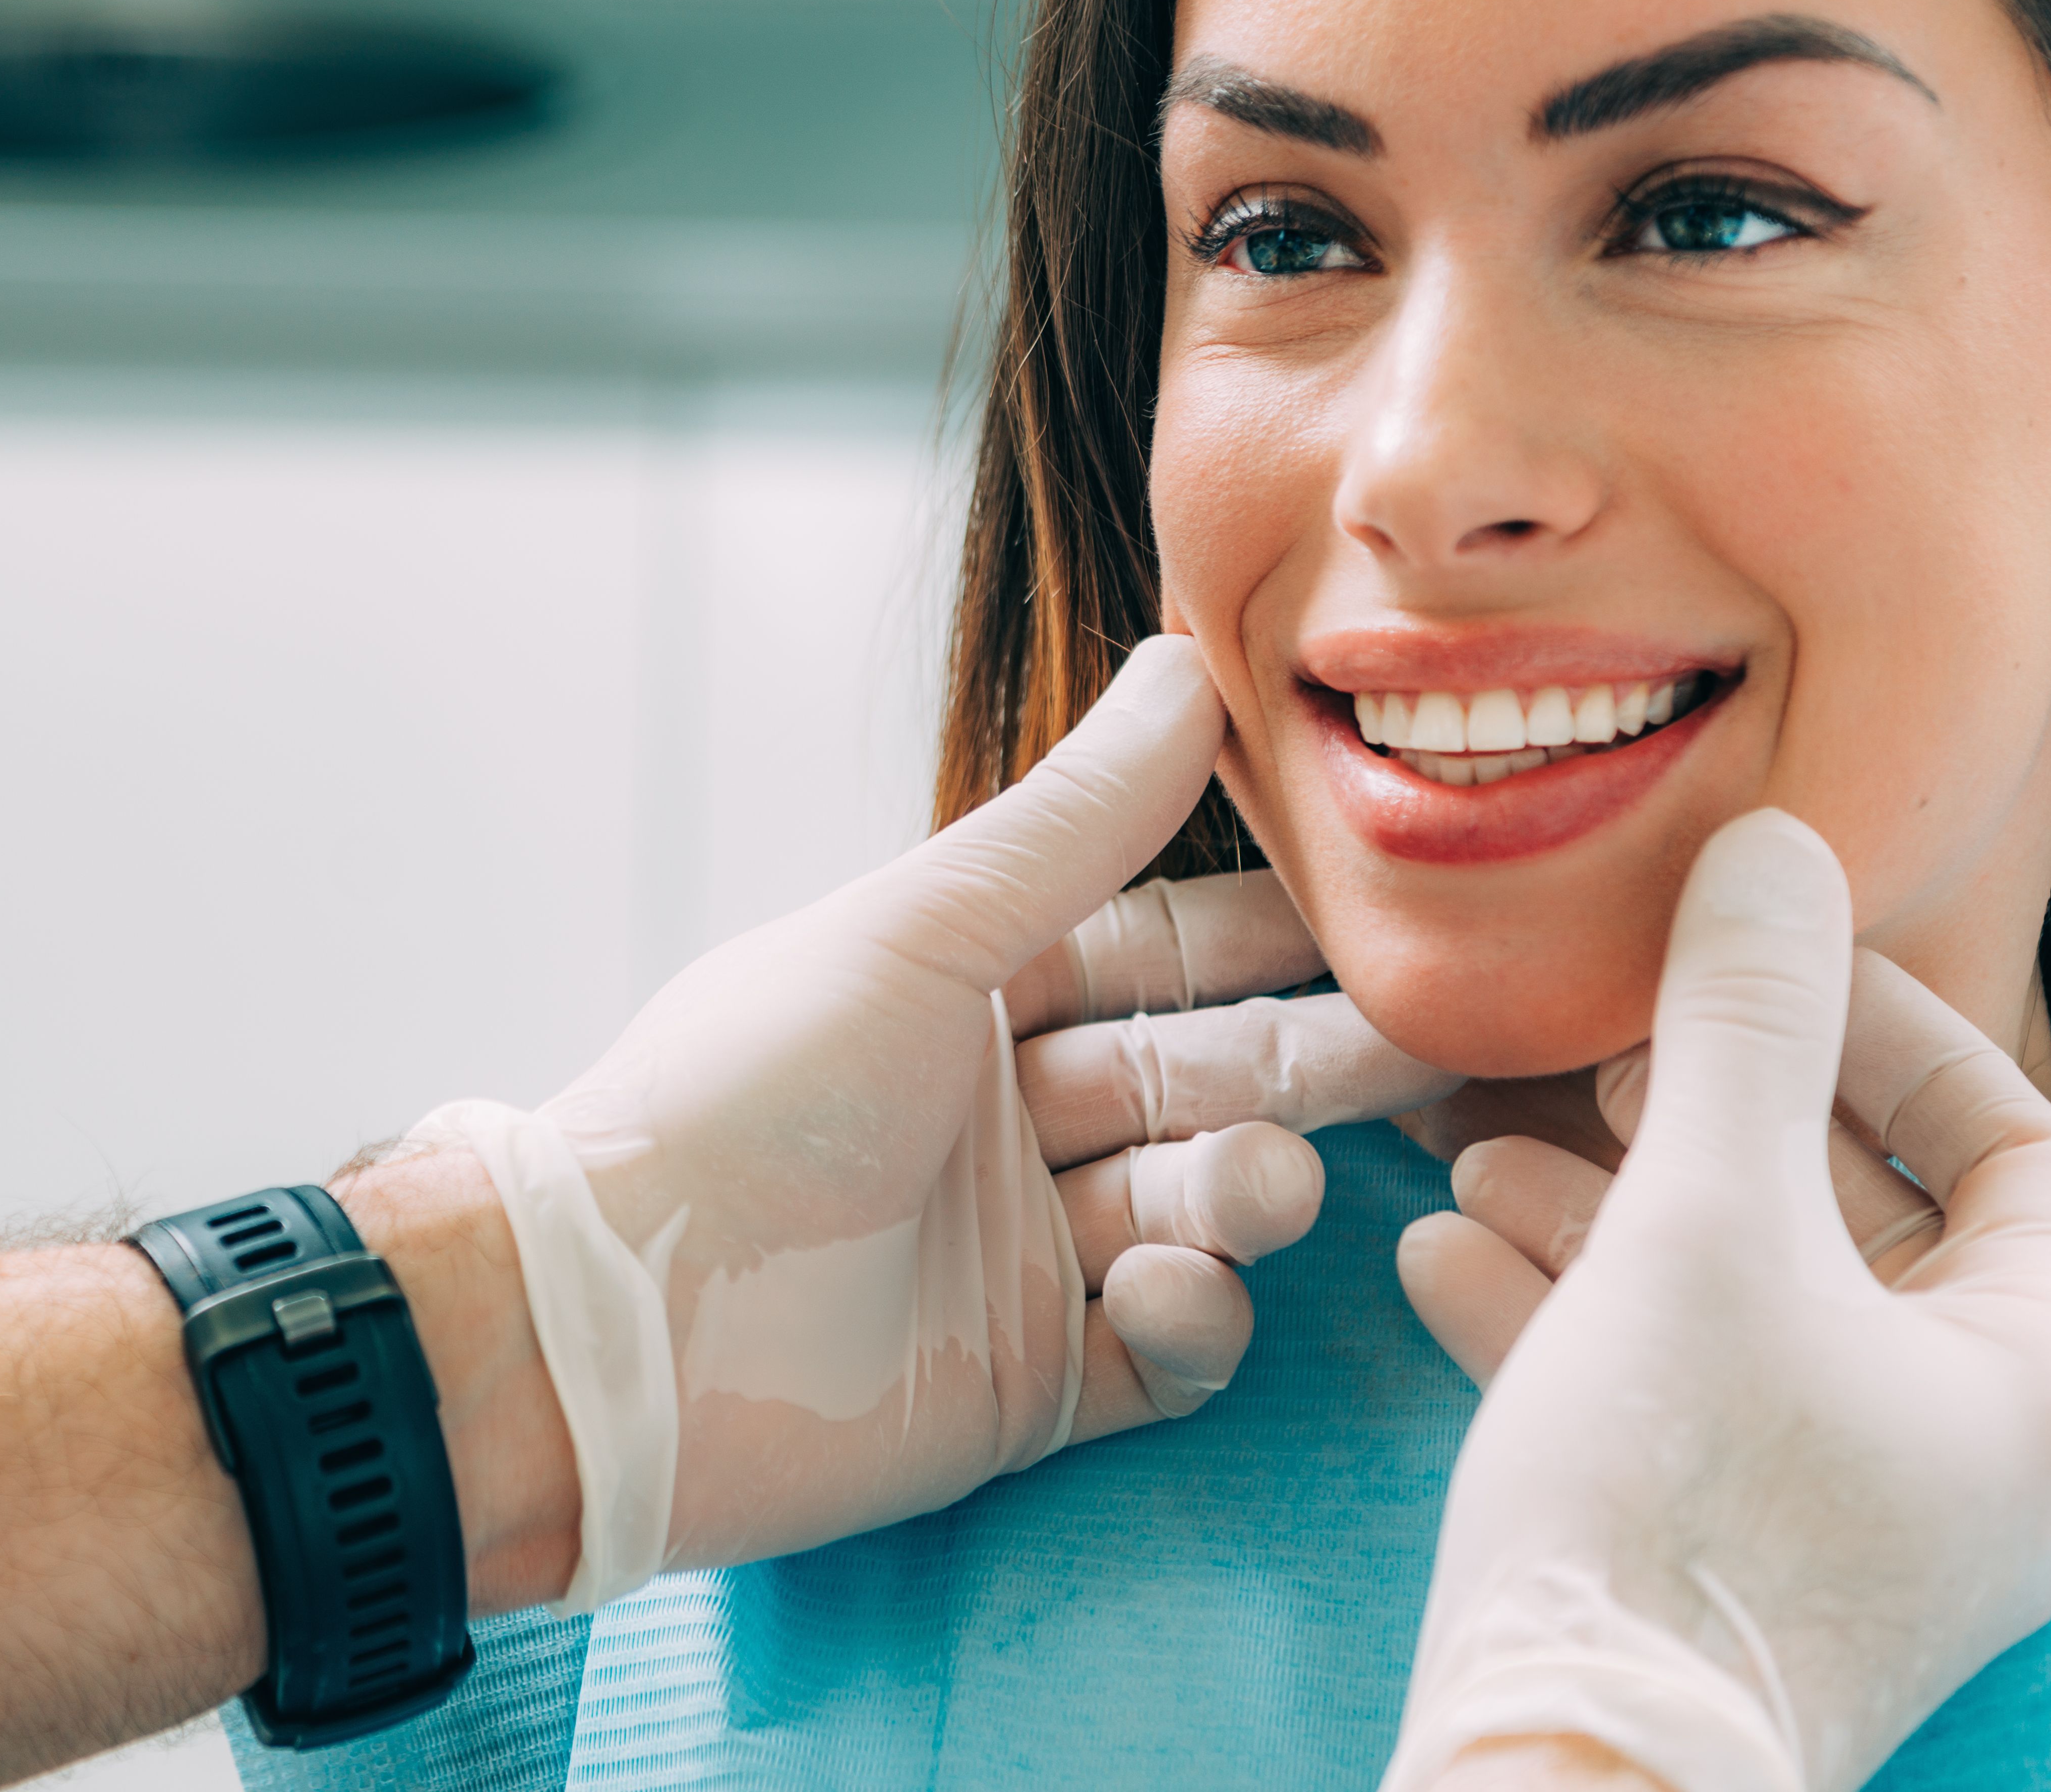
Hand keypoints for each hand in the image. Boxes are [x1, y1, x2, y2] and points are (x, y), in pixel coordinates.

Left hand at [416, 636, 1453, 1610]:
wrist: (621, 1322)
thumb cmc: (741, 1098)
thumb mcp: (916, 935)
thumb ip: (1071, 823)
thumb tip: (1190, 663)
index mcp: (965, 997)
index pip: (1157, 952)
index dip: (1270, 937)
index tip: (1389, 915)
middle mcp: (999, 1119)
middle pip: (1199, 1079)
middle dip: (1308, 1065)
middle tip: (1429, 1047)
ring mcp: (1019, 1258)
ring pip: (1195, 1210)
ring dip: (1246, 1193)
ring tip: (1252, 1188)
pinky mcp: (1026, 1387)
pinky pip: (1162, 1351)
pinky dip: (1196, 1320)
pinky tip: (1179, 1290)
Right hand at [1385, 813, 2050, 1791]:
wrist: (1564, 1764)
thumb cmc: (1672, 1495)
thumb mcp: (1701, 1214)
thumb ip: (1739, 1023)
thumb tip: (1772, 849)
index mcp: (2032, 1382)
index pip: (2016, 1147)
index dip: (1886, 1032)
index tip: (1749, 972)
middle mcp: (1968, 1457)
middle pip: (1857, 1222)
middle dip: (1701, 1117)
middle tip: (1589, 1055)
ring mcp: (1847, 1518)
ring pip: (1741, 1305)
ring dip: (1605, 1208)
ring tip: (1473, 1148)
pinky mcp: (1728, 1559)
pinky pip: (1671, 1396)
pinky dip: (1568, 1314)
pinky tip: (1442, 1254)